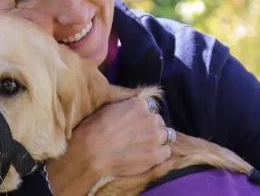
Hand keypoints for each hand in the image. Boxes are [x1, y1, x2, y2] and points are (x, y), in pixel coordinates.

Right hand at [46, 97, 173, 194]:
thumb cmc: (95, 127)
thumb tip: (130, 110)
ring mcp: (155, 137)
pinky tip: (149, 156)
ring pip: (167, 135)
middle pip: (159, 121)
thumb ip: (126, 107)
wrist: (92, 151)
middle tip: (140, 135)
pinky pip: (166, 152)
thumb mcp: (110, 108)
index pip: (150, 107)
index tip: (137, 122)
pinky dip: (159, 153)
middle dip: (151, 127)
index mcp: (139, 104)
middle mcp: (151, 118)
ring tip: (146, 146)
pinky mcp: (155, 155)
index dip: (143, 115)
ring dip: (158, 139)